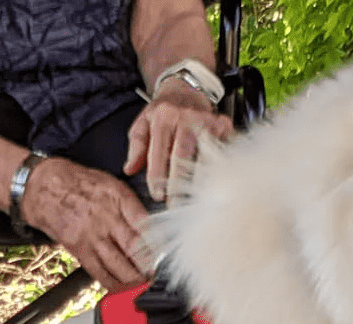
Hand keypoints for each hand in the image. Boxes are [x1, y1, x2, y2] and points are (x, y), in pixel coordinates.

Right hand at [19, 157, 151, 291]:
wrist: (44, 188)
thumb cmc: (79, 185)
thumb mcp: (110, 184)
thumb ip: (131, 205)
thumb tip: (150, 227)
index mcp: (118, 198)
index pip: (145, 225)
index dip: (158, 244)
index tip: (166, 256)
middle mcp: (106, 217)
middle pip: (135, 247)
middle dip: (149, 266)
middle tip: (158, 275)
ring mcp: (92, 235)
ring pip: (118, 263)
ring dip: (134, 279)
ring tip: (144, 285)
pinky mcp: (79, 249)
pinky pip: (98, 271)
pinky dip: (112, 283)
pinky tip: (121, 288)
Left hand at [123, 81, 235, 203]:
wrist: (186, 89)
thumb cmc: (163, 111)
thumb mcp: (142, 123)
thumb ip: (136, 147)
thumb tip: (129, 169)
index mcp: (164, 118)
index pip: (159, 152)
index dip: (158, 176)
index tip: (157, 195)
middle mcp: (186, 118)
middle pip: (183, 156)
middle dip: (178, 183)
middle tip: (175, 205)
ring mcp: (207, 121)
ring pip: (205, 156)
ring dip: (199, 181)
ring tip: (194, 200)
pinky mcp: (223, 125)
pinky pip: (223, 150)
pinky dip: (218, 168)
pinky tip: (214, 184)